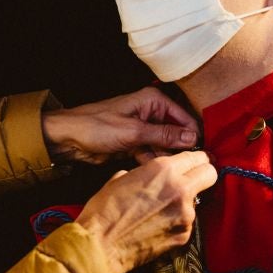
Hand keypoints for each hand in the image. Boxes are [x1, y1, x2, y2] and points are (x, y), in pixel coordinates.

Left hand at [42, 87, 199, 164]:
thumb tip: (192, 137)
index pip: (185, 117)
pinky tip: (153, 171)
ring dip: (166, 158)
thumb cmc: (96, 126)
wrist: (69, 138)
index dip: (194, 135)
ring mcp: (143, 129)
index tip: (204, 154)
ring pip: (166, 146)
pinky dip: (153, 162)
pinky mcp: (136, 143)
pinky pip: (152, 154)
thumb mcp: (134, 131)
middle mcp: (151, 113)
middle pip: (177, 133)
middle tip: (188, 167)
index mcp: (153, 101)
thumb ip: (164, 135)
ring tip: (169, 171)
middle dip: (180, 149)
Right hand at [76, 151, 216, 272]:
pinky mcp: (184, 235)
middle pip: (210, 174)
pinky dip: (177, 221)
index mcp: (164, 169)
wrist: (101, 245)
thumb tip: (151, 175)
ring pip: (198, 200)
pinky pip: (187, 222)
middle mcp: (180, 189)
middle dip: (203, 174)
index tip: (193, 163)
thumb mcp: (121, 177)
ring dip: (185, 201)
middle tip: (191, 180)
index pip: (197, 156)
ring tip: (161, 209)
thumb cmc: (105, 211)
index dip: (195, 159)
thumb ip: (145, 172)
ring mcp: (186, 214)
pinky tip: (158, 225)